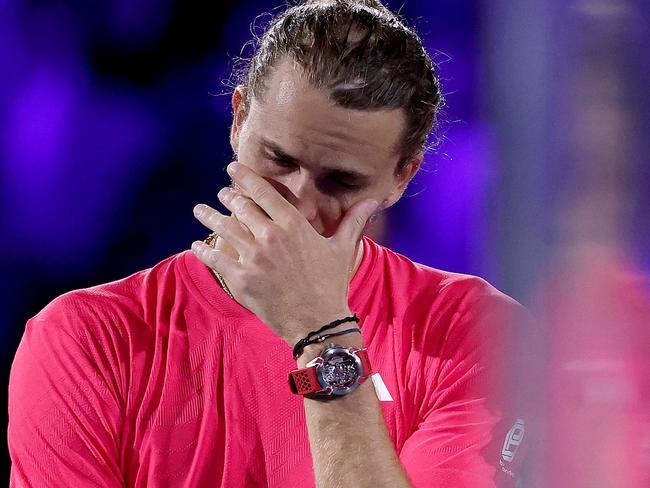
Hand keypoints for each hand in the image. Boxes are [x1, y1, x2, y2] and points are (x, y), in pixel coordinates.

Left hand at [191, 161, 377, 344]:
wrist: (318, 321)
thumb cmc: (331, 283)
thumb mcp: (343, 248)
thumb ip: (353, 220)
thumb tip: (374, 201)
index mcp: (294, 225)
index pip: (263, 192)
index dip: (245, 177)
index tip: (233, 169)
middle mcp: (270, 237)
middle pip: (240, 207)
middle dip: (227, 196)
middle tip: (220, 193)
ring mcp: (253, 258)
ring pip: (224, 228)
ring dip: (208, 216)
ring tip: (199, 210)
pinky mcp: (240, 279)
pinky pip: (215, 258)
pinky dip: (203, 250)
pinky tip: (196, 245)